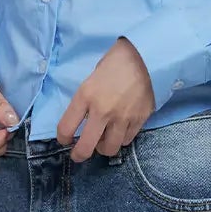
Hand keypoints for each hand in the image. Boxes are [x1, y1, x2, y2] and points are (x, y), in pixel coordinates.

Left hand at [56, 37, 154, 160]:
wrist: (147, 56)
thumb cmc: (116, 62)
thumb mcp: (92, 77)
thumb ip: (87, 99)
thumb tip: (86, 119)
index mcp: (86, 96)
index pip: (66, 128)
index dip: (63, 138)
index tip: (65, 139)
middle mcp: (102, 111)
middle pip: (86, 148)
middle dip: (79, 155)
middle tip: (79, 154)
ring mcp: (122, 118)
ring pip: (109, 148)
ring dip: (104, 146)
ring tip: (104, 139)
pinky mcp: (139, 120)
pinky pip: (126, 140)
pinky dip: (121, 138)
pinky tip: (120, 129)